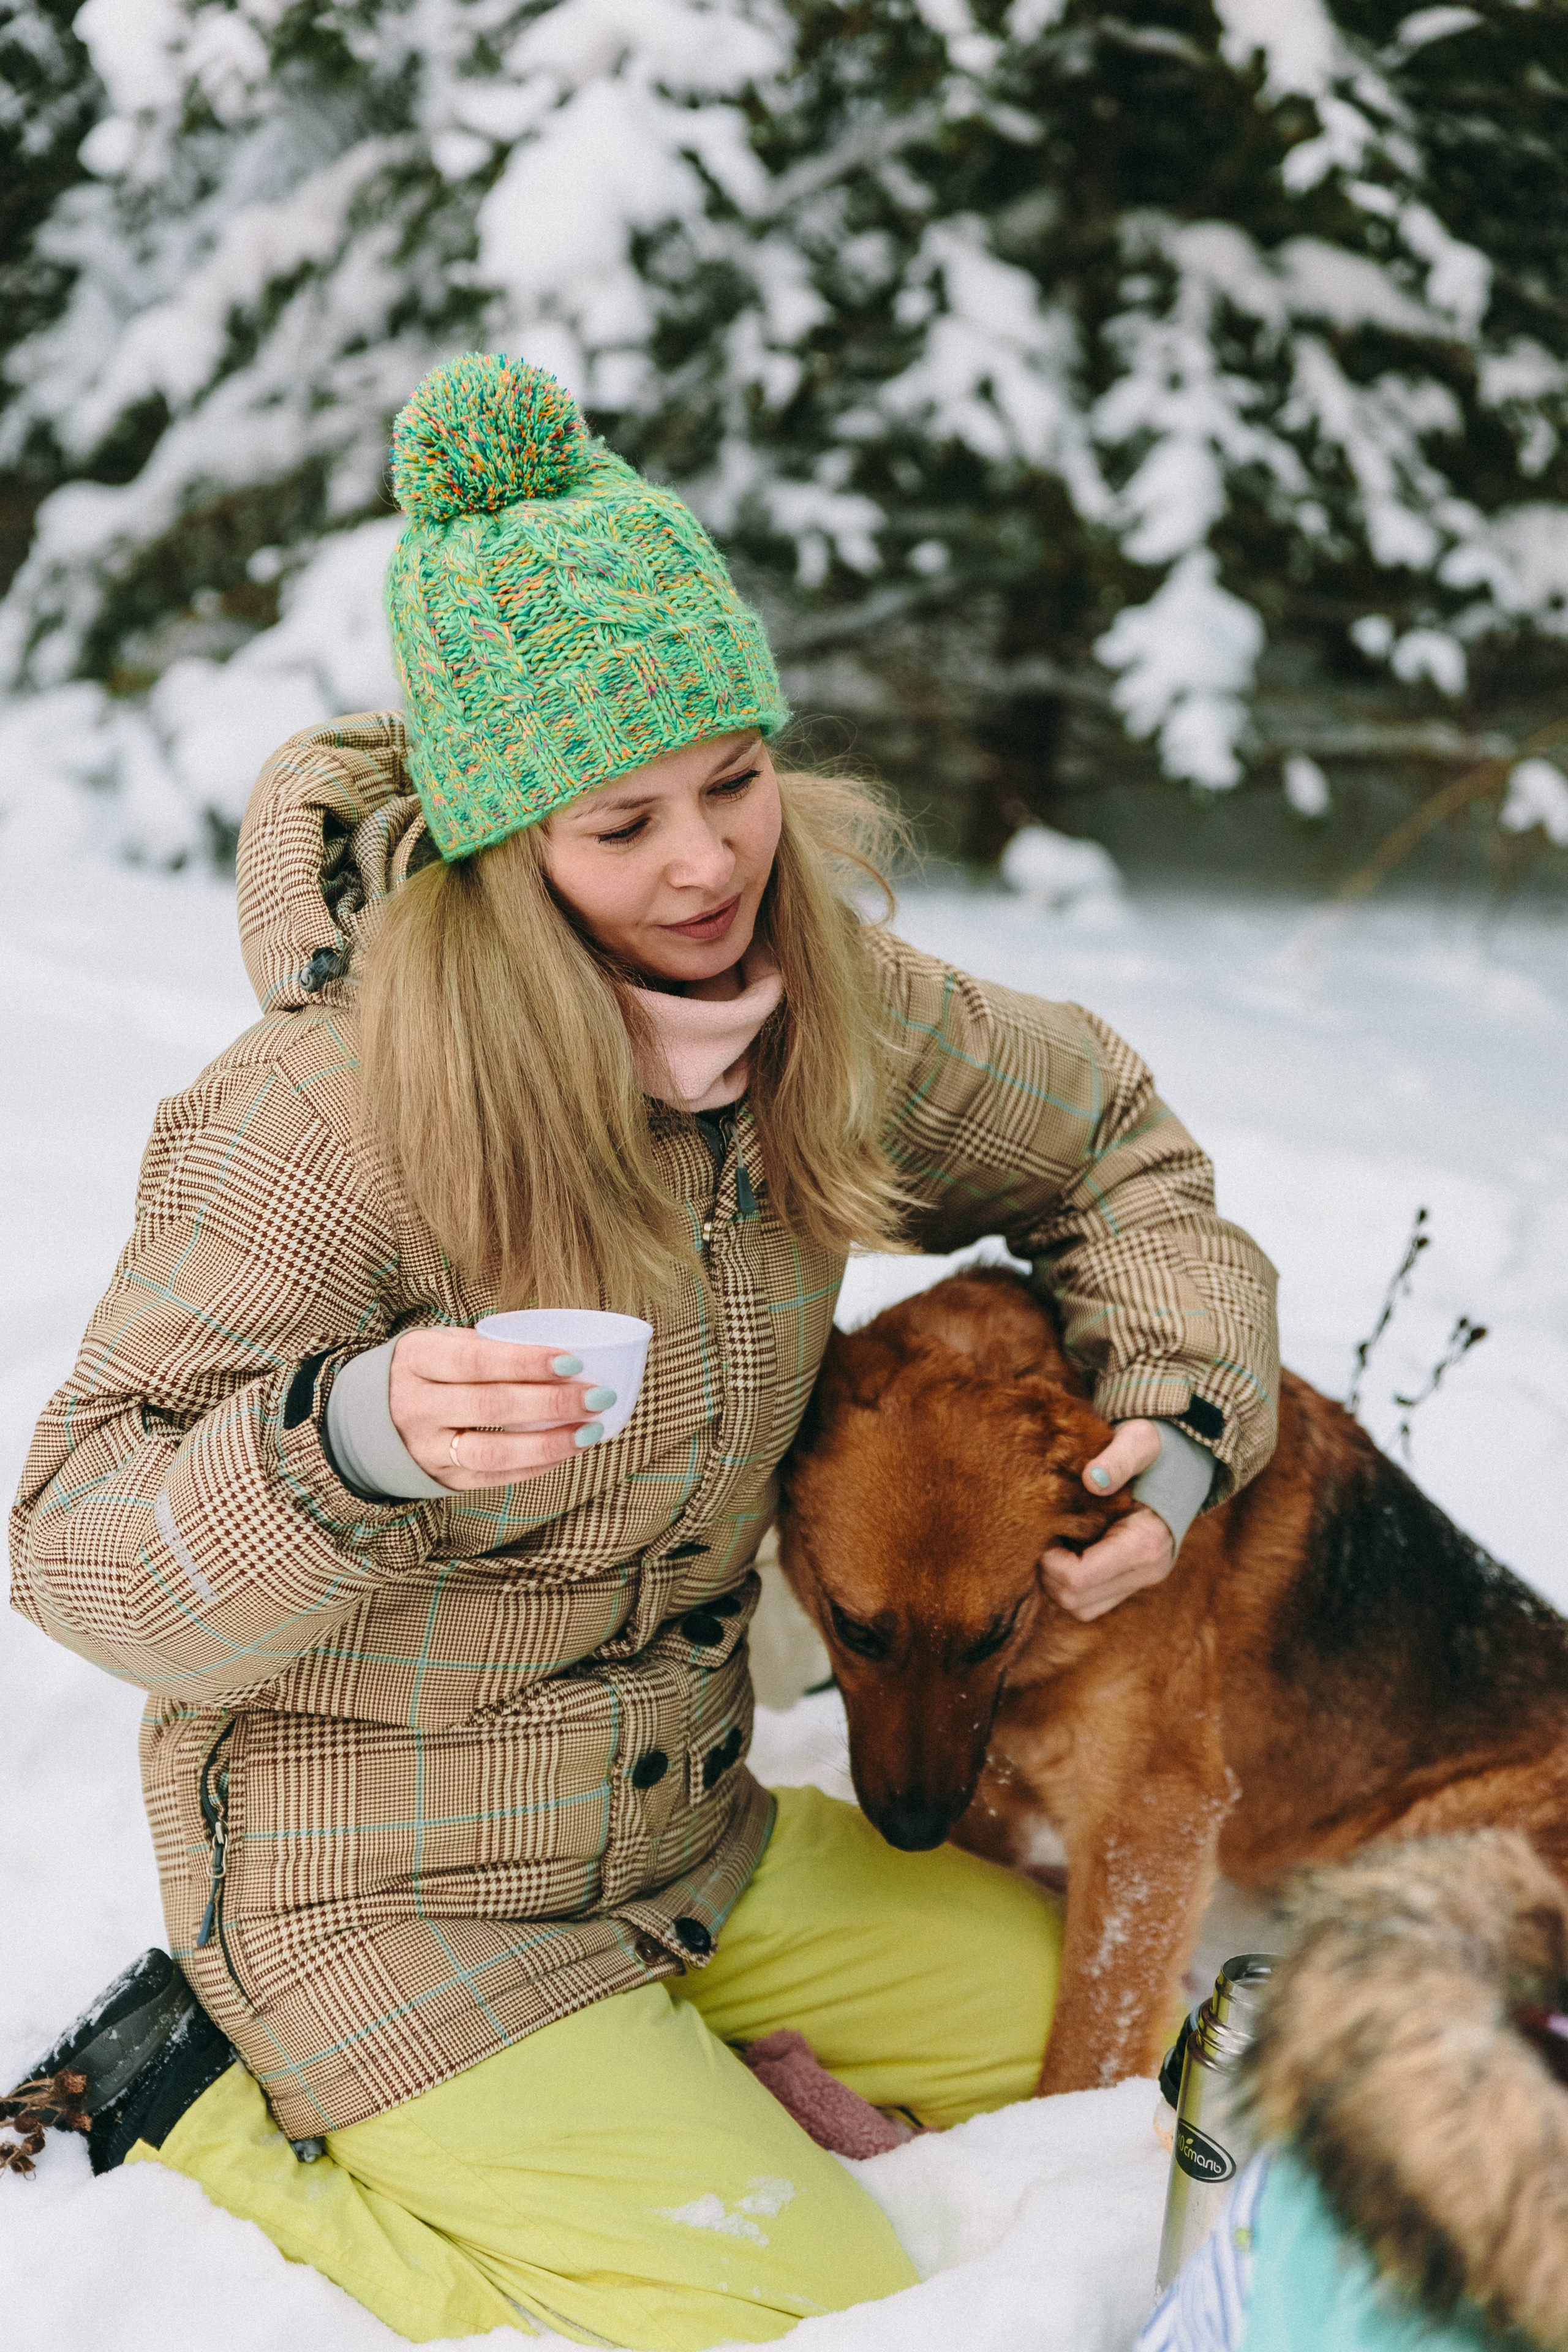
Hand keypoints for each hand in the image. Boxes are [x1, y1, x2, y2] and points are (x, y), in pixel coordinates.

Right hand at [389, 1329, 612, 1491]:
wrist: (375, 1417)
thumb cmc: (429, 1371)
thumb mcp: (443, 1345)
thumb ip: (489, 1347)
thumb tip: (563, 1354)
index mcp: (416, 1360)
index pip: (476, 1361)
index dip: (526, 1362)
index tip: (573, 1361)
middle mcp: (415, 1406)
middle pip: (490, 1406)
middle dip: (551, 1402)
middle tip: (597, 1395)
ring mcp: (426, 1448)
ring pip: (493, 1452)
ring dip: (550, 1442)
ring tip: (591, 1430)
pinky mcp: (443, 1479)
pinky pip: (495, 1478)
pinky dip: (537, 1466)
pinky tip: (569, 1450)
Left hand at [1040, 1419, 1174, 1623]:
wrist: (1186, 1461)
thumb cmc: (1158, 1448)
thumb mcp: (1141, 1440)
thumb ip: (1119, 1457)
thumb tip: (1092, 1478)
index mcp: (1145, 1544)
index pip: (1078, 1579)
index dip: (1049, 1559)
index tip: (1047, 1526)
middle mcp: (1147, 1571)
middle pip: (1074, 1599)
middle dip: (1048, 1570)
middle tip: (1047, 1531)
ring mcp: (1141, 1579)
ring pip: (1080, 1606)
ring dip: (1057, 1577)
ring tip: (1058, 1537)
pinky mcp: (1133, 1581)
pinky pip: (1090, 1600)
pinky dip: (1071, 1580)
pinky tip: (1070, 1546)